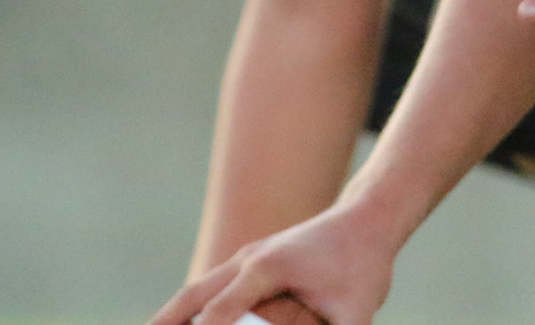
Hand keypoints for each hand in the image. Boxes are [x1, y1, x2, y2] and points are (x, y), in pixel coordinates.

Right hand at [147, 207, 393, 324]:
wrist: (369, 220)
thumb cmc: (364, 266)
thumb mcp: (356, 315)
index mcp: (266, 268)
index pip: (219, 313)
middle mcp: (249, 259)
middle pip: (193, 296)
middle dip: (165, 323)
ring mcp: (248, 257)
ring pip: (198, 289)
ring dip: (173, 316)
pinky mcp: (254, 261)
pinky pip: (211, 287)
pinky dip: (191, 307)